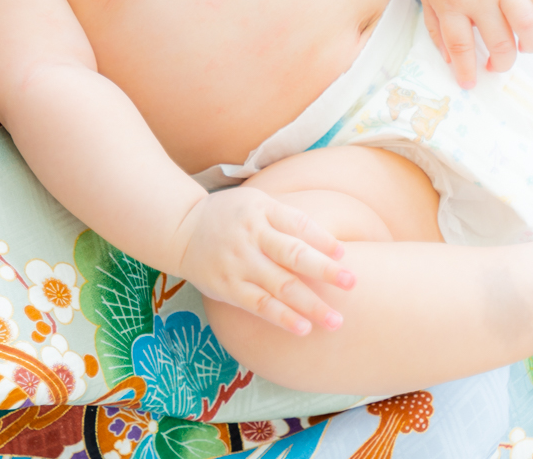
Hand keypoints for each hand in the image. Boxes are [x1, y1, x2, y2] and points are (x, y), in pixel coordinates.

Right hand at [171, 188, 353, 335]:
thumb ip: (289, 220)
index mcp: (260, 211)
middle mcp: (250, 236)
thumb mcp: (256, 204)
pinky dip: (282, 317)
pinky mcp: (228, 286)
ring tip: (336, 321)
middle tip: (352, 284)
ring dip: (310, 305)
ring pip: (280, 286)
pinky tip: (303, 328)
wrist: (181, 229)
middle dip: (324, 271)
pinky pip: (259, 305)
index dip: (322, 240)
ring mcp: (238, 263)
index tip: (345, 255)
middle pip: (292, 255)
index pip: (297, 224)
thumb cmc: (231, 217)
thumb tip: (335, 247)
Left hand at [416, 0, 532, 87]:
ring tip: (525, 48)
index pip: (460, 44)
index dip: (466, 68)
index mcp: (451, 3)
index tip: (470, 83)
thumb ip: (434, 27)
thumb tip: (449, 61)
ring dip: (529, 43)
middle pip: (497, 38)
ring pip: (524, 21)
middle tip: (500, 64)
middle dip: (502, 60)